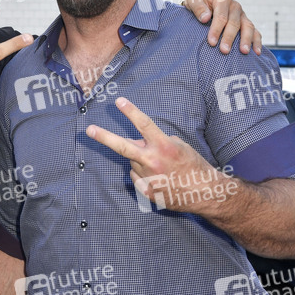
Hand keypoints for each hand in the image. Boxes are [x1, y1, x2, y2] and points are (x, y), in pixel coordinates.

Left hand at [86, 97, 236, 214]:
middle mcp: (153, 162)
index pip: (144, 124)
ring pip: (133, 162)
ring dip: (140, 161)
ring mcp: (148, 178)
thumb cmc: (194, 166)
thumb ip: (158, 142)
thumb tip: (140, 142)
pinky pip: (137, 177)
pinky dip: (144, 175)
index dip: (130, 111)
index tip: (118, 101)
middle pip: (123, 147)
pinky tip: (160, 178)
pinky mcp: (147, 192)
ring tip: (161, 167)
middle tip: (89, 130)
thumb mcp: (180, 146)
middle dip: (104, 137)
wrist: (206, 193)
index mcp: (164, 147)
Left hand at [183, 0, 261, 54]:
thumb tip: (205, 17)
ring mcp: (242, 15)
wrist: (203, 3)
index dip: (216, 29)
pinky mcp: (246, 23)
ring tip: (244, 52)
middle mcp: (234, 6)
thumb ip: (197, 6)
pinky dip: (257, 41)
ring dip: (246, 39)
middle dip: (229, 37)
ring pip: (248, 26)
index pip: (221, 16)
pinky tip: (256, 52)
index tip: (211, 42)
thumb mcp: (192, 0)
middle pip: (234, 23)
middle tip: (224, 51)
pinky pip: (255, 31)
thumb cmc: (197, 3)